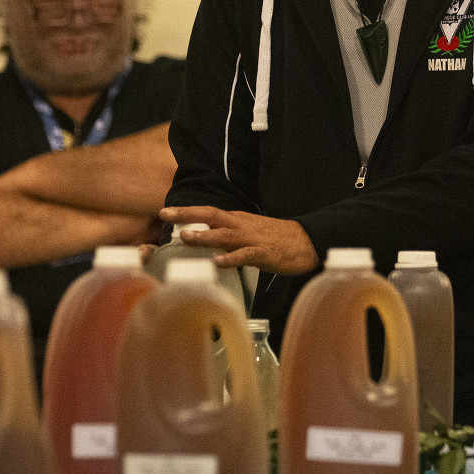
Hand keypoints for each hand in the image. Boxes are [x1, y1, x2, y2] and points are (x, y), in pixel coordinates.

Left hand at [158, 206, 319, 274]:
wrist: (308, 241)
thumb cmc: (276, 239)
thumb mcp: (249, 233)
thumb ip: (228, 236)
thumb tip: (206, 241)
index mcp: (237, 220)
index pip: (208, 212)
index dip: (186, 211)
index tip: (165, 211)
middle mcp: (241, 225)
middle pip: (211, 215)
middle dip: (187, 215)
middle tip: (164, 214)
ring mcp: (252, 239)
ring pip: (225, 235)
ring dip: (204, 236)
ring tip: (185, 237)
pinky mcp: (264, 253)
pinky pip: (245, 256)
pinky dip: (230, 259)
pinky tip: (217, 262)